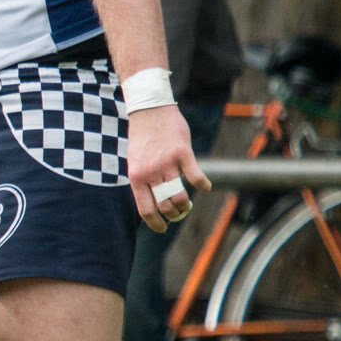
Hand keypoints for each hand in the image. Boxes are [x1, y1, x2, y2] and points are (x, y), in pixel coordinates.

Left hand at [127, 104, 208, 232]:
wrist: (149, 111)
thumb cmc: (143, 138)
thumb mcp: (135, 162)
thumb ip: (143, 180)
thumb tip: (152, 203)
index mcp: (136, 177)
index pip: (145, 209)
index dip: (155, 223)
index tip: (162, 229)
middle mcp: (150, 173)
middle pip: (165, 206)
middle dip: (174, 215)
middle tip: (178, 212)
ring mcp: (167, 163)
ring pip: (180, 196)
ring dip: (186, 205)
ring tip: (187, 203)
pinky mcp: (182, 153)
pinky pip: (196, 176)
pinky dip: (203, 185)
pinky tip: (205, 187)